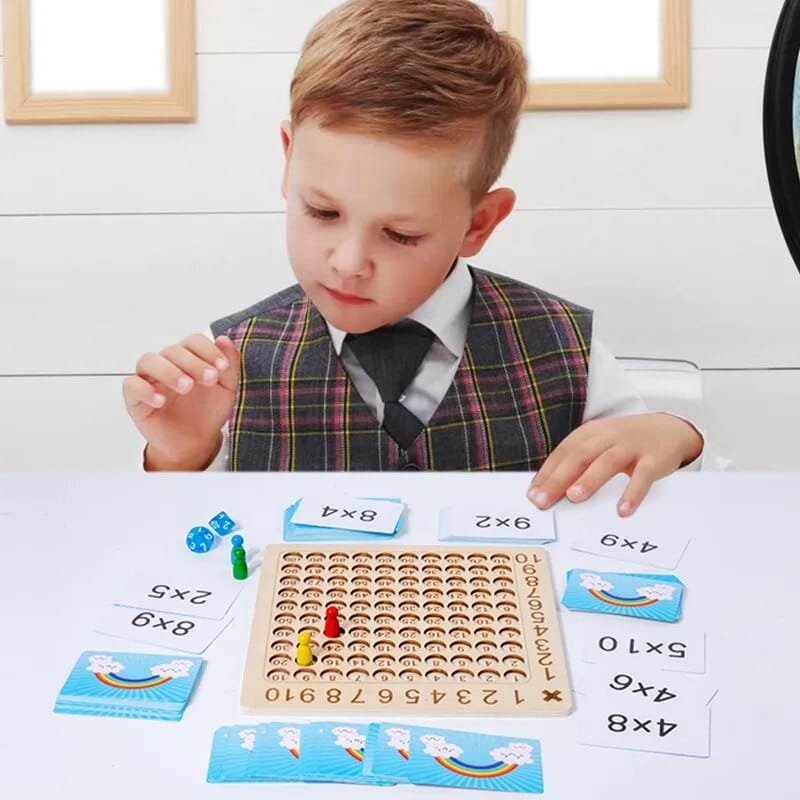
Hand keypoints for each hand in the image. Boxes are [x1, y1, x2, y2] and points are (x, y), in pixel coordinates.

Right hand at [123, 334, 240, 469]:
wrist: (196, 441)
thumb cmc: (208, 412)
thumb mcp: (226, 389)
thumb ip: (229, 365)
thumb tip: (224, 340)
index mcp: (189, 358)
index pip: (193, 341)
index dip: (208, 350)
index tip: (222, 367)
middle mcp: (167, 364)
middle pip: (173, 350)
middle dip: (194, 363)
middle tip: (209, 379)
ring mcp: (149, 380)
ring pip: (148, 361)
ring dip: (169, 371)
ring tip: (186, 387)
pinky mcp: (136, 398)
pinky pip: (131, 386)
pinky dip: (145, 390)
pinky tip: (161, 400)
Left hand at [526, 413, 702, 516]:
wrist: (670, 429)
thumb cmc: (626, 442)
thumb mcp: (600, 444)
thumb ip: (578, 462)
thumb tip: (549, 489)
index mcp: (591, 433)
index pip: (564, 452)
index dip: (547, 472)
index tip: (532, 494)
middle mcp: (609, 437)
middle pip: (580, 456)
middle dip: (559, 478)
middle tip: (543, 501)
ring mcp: (632, 447)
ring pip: (607, 462)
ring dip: (589, 479)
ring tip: (574, 497)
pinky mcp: (654, 459)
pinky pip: (643, 477)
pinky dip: (632, 493)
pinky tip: (622, 510)